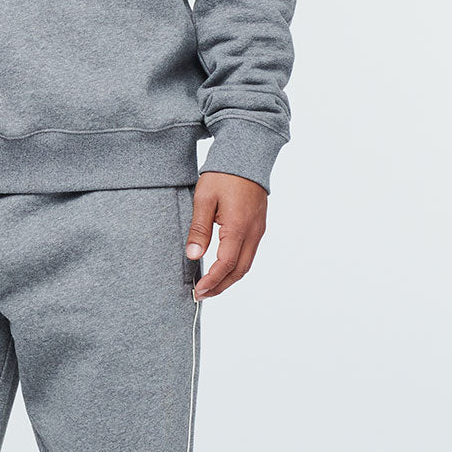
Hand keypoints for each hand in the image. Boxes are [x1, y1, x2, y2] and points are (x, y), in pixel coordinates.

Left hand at [186, 171, 267, 298]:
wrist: (247, 156)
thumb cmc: (223, 175)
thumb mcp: (204, 199)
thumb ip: (199, 230)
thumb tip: (193, 256)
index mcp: (239, 227)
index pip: (226, 264)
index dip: (212, 281)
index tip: (198, 290)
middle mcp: (253, 232)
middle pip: (239, 271)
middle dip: (220, 286)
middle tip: (202, 294)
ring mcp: (258, 230)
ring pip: (246, 264)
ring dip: (229, 279)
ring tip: (210, 286)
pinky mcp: (258, 227)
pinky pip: (249, 254)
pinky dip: (235, 267)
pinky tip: (222, 269)